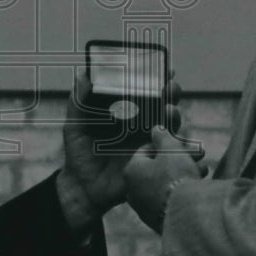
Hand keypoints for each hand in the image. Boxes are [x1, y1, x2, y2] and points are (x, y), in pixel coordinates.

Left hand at [58, 69, 183, 231]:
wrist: (83, 188)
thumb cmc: (78, 155)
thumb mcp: (75, 126)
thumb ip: (78, 102)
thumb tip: (82, 75)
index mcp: (123, 112)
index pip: (142, 90)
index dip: (155, 78)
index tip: (164, 67)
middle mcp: (139, 124)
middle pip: (161, 103)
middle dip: (171, 92)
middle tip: (170, 87)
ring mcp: (147, 141)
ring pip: (169, 124)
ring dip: (174, 115)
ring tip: (170, 111)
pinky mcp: (152, 160)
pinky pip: (171, 151)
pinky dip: (181, 145)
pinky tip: (180, 142)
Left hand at [124, 125, 207, 233]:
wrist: (185, 215)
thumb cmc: (175, 176)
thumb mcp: (171, 149)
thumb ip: (163, 136)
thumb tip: (156, 129)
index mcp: (131, 170)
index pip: (146, 150)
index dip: (166, 144)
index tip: (182, 143)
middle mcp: (132, 190)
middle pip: (157, 168)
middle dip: (179, 159)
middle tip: (198, 155)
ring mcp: (144, 208)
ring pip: (165, 183)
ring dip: (184, 173)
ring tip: (204, 169)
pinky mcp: (157, 221)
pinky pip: (168, 200)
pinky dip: (181, 191)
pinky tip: (198, 185)